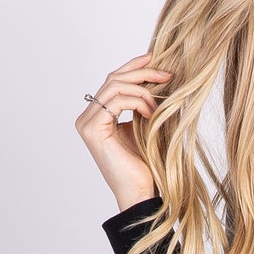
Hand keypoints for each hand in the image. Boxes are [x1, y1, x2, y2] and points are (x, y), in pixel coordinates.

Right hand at [76, 51, 175, 209]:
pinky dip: (138, 102)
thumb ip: (140, 105)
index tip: (155, 61)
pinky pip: (117, 101)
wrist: (141, 193)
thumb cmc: (144, 166)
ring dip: (143, 91)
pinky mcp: (93, 129)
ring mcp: (87, 123)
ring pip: (115, 87)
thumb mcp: (143, 127)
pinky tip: (151, 114)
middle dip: (141, 73)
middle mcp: (87, 117)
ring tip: (160, 105)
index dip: (134, 67)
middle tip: (166, 74)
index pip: (113, 81)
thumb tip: (154, 78)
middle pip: (113, 79)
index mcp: (97, 115)